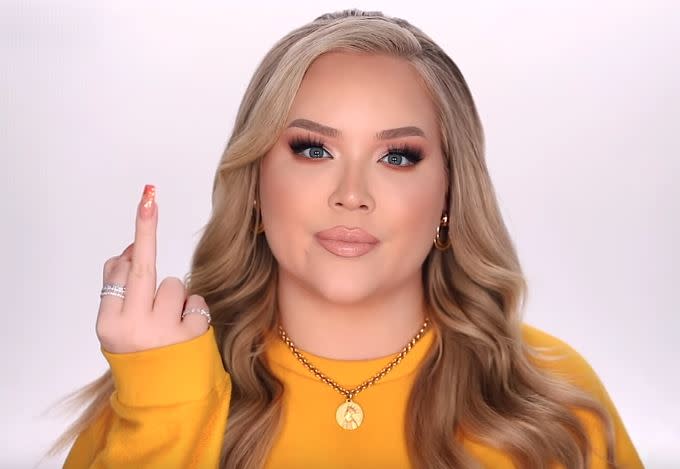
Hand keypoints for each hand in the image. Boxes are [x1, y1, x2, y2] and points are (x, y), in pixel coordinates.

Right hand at [96, 185, 209, 353]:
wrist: (161, 398)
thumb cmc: (138, 354)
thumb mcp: (116, 328)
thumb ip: (118, 291)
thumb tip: (127, 251)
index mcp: (109, 324)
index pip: (118, 273)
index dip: (132, 249)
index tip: (145, 204)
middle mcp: (132, 328)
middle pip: (142, 268)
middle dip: (145, 229)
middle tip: (149, 196)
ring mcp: (163, 332)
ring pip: (174, 285)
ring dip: (175, 298)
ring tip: (169, 325)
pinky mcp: (191, 337)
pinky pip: (196, 303)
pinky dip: (194, 311)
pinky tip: (186, 331)